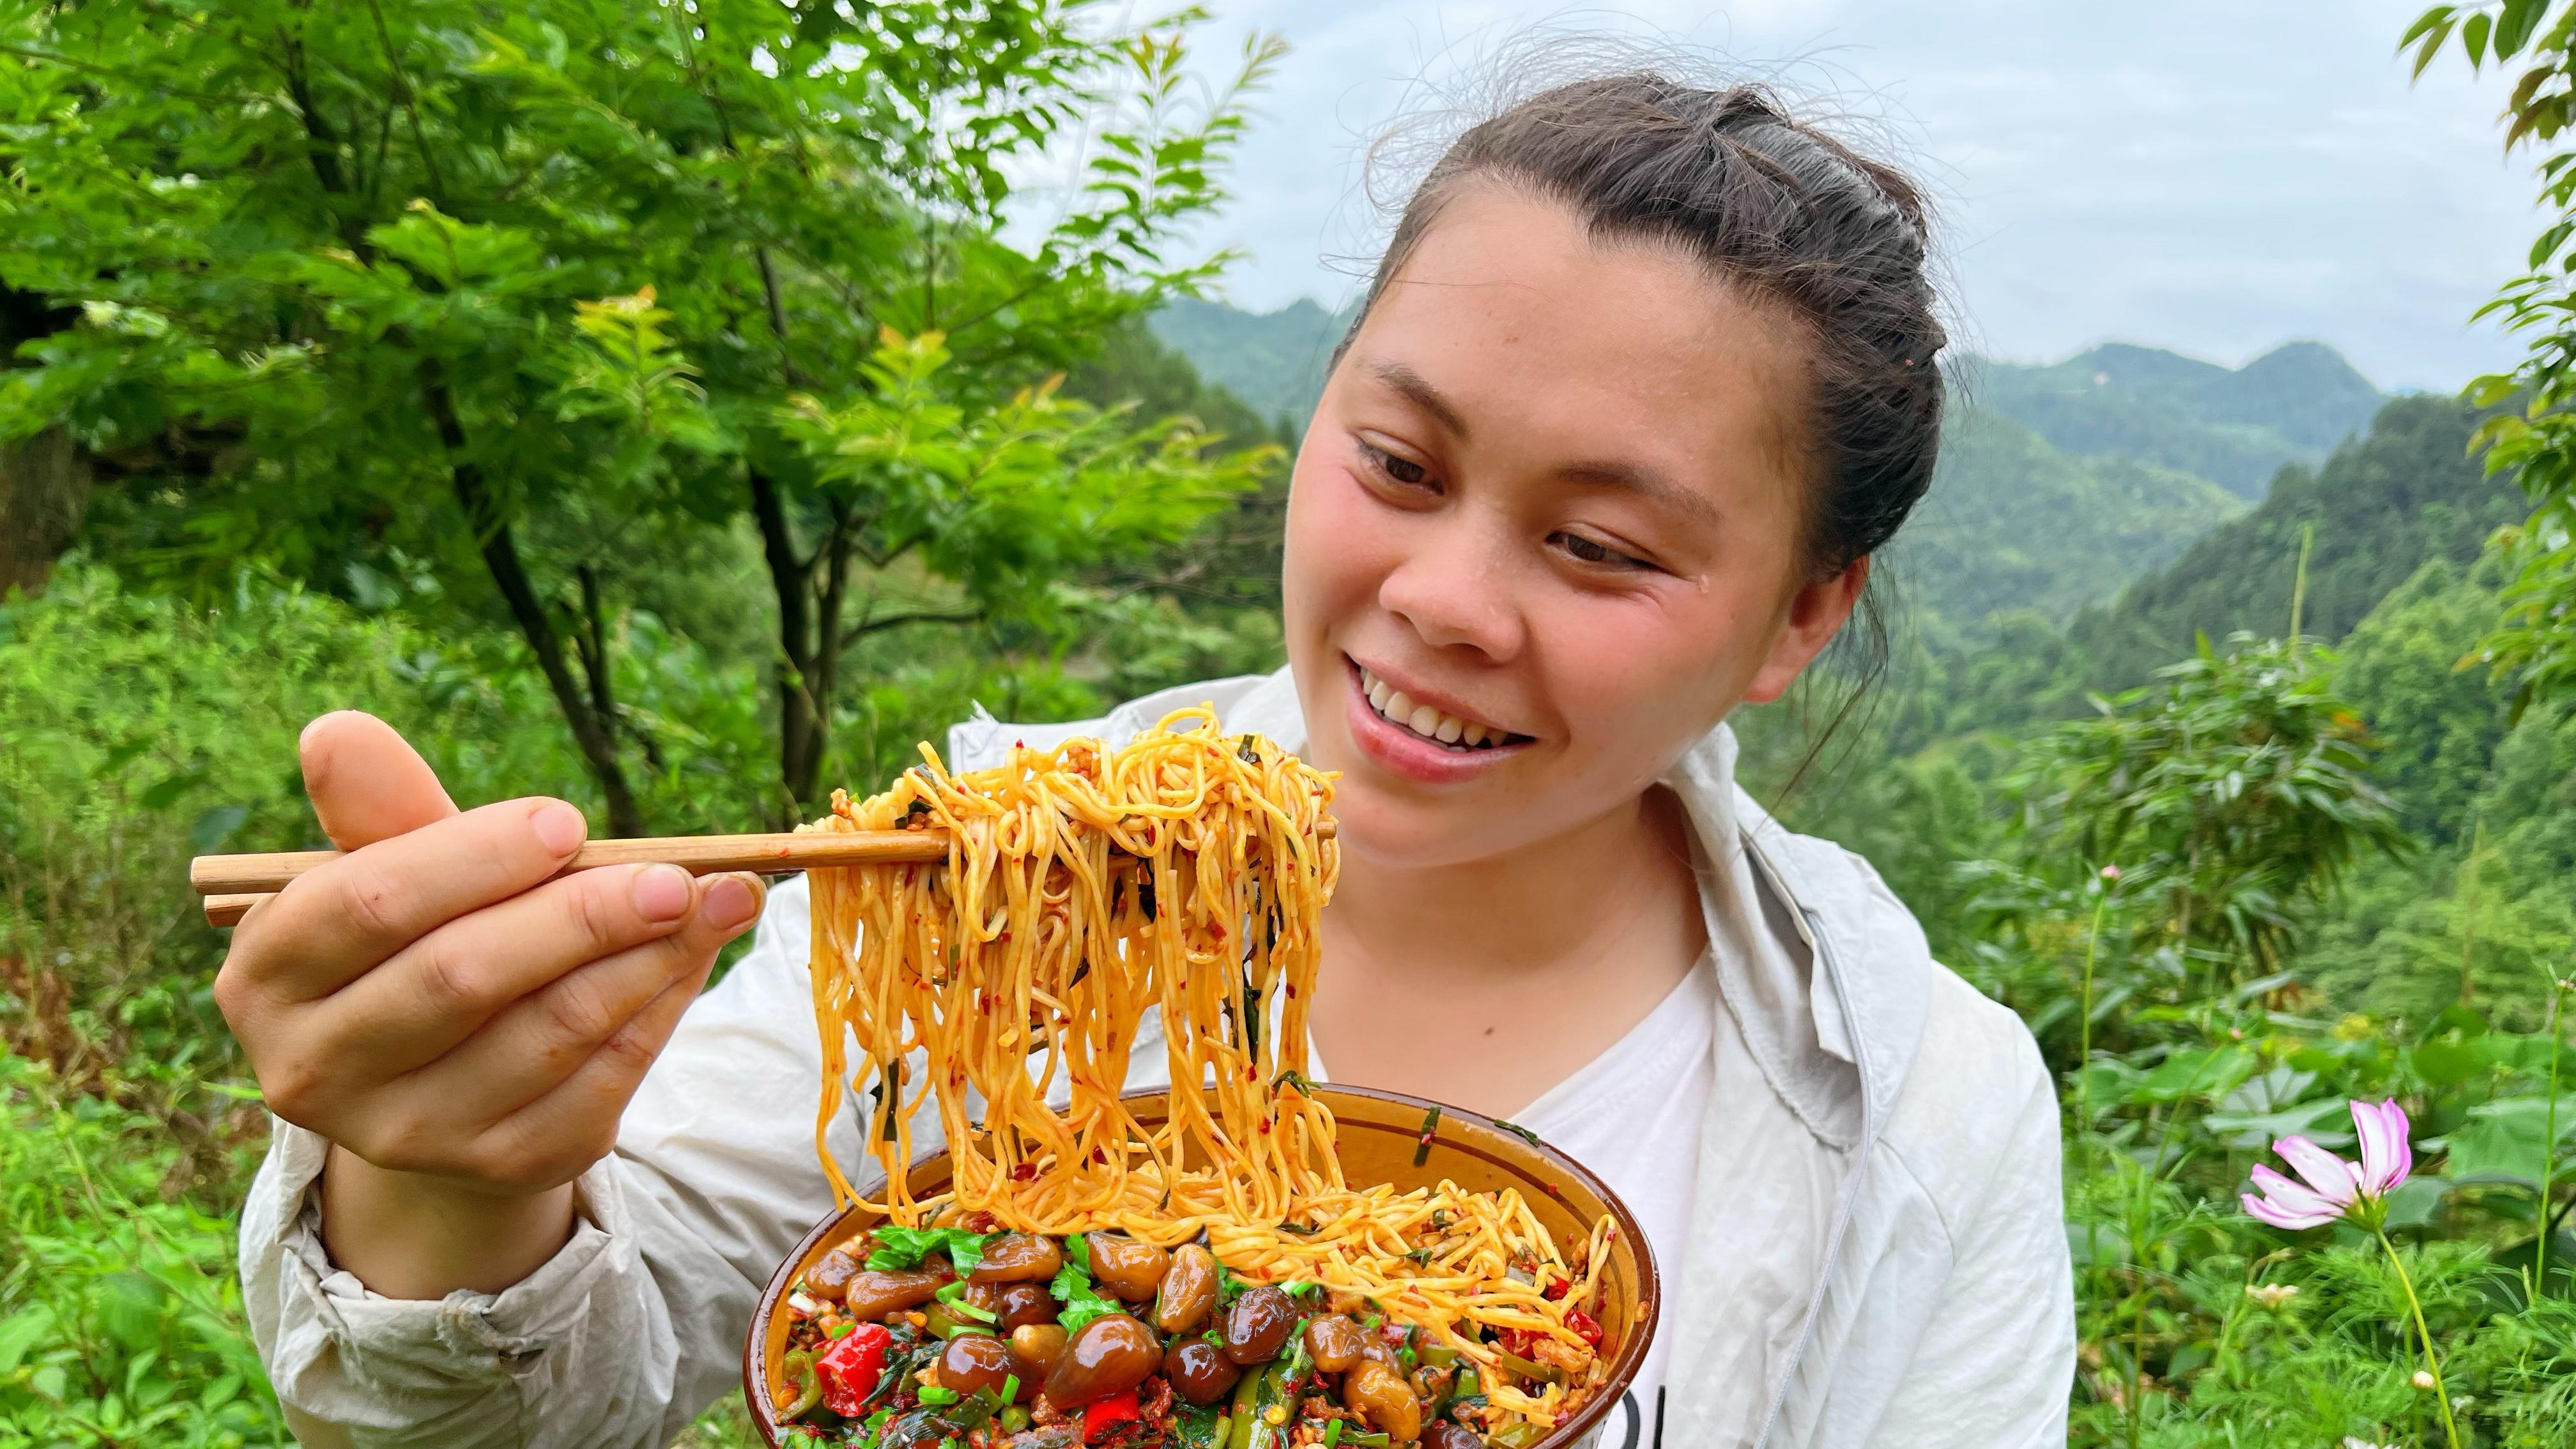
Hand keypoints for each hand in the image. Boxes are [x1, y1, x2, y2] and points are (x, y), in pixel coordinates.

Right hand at [214, 711, 762, 1293]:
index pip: (367, 905)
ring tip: (717, 898)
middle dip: (579, 915)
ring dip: (646, 958)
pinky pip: (601, 1082)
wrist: (444, 1084)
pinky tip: (696, 955)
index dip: (474, 858)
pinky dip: (659, 1008)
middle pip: (460, 979)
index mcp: (267, 978)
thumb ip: (379, 810)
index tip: (567, 820)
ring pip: (548, 1032)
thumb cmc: (416, 942)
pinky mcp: (503, 1164)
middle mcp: (316, 1071)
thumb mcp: (391, 873)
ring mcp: (408, 1134)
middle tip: (673, 872)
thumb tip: (337, 729)